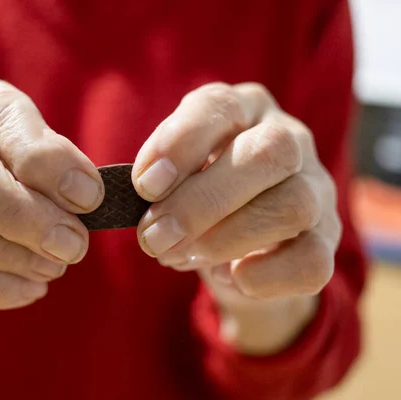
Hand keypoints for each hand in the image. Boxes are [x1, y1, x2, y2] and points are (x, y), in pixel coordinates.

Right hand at [0, 70, 102, 309]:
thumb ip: (53, 160)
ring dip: (3, 254)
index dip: (43, 158)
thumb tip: (83, 197)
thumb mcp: (31, 140)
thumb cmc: (3, 157)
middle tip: (71, 244)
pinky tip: (28, 288)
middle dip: (20, 213)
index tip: (89, 197)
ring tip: (53, 267)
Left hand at [132, 83, 340, 351]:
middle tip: (153, 237)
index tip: (144, 186)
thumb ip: (157, 182)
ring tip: (177, 257)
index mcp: (243, 109)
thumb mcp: (171, 180)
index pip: (220, 106)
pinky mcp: (326, 241)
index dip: (180, 143)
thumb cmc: (194, 199)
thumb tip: (137, 196)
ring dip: (225, 239)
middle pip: (268, 153)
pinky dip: (265, 275)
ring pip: (293, 206)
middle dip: (201, 202)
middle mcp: (288, 139)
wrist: (237, 248)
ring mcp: (315, 189)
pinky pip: (311, 261)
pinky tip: (231, 278)